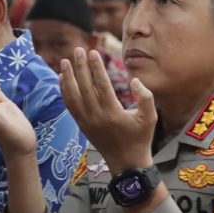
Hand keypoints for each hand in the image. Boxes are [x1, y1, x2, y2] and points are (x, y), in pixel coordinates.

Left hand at [60, 47, 156, 172]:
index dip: (96, 67)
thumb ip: (145, 97)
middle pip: (84, 86)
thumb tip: (134, 80)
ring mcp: (86, 121)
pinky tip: (62, 78)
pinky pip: (70, 105)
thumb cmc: (140, 138)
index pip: (101, 84)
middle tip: (78, 50)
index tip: (92, 52)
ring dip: (68, 77)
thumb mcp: (150, 118)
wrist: (126, 163)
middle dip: (80, 67)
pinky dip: (64, 91)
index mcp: (113, 112)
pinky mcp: (82, 125)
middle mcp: (96, 116)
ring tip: (65, 61)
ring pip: (73, 95)